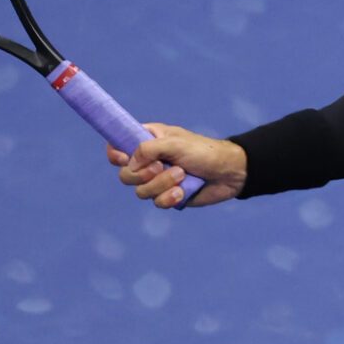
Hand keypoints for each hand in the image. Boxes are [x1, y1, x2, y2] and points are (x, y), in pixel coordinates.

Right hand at [107, 123, 246, 208]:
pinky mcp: (168, 196)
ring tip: (182, 175)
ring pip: (141, 191)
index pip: (117, 147)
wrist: (228, 173)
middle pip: (125, 175)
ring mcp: (157, 180)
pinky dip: (169, 197)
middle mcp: (148, 161)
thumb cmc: (203, 151)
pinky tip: (183, 191)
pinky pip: (157, 203)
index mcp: (146, 141)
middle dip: (142, 174)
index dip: (115, 155)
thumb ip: (148, 149)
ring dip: (162, 184)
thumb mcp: (175, 143)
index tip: (124, 158)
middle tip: (160, 166)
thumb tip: (130, 165)